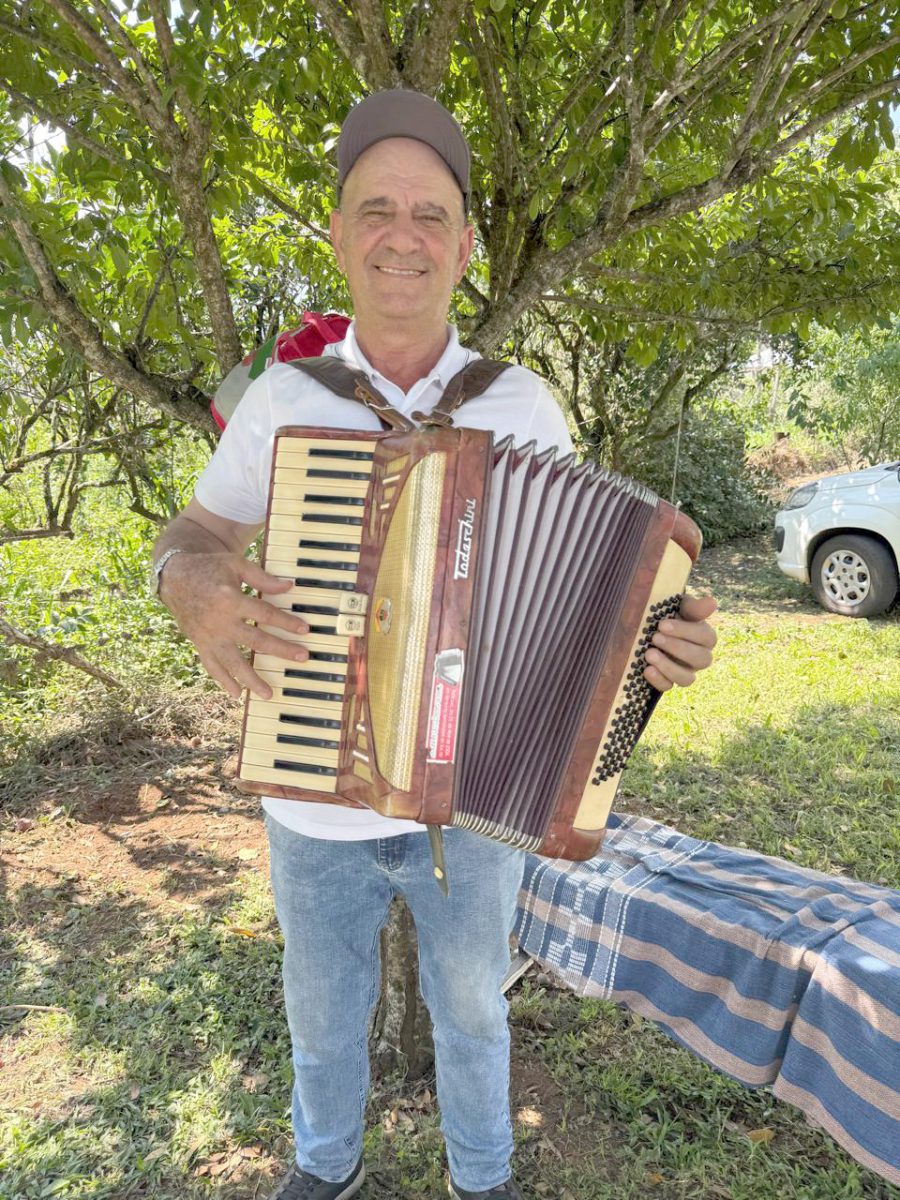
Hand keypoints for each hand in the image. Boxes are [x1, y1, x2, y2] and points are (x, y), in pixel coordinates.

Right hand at [160, 552, 307, 698]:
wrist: (175, 577)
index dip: (286, 622)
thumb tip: (288, 587)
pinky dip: (223, 681)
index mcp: (230, 599)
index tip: (304, 630)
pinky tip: (237, 693)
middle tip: (302, 658)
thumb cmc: (209, 569)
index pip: (265, 614)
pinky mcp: (200, 644)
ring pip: (233, 662)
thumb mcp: (235, 565)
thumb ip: (261, 578)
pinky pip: (212, 666)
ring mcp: (209, 636)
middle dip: (281, 650)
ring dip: (251, 679)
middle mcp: (220, 622)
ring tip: (268, 693)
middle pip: (255, 640)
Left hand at [643, 593, 716, 691]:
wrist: (648, 625)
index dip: (686, 632)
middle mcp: (700, 657)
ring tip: (649, 654)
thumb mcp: (679, 606)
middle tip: (655, 637)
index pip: (706, 638)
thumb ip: (694, 607)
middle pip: (701, 660)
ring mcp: (685, 671)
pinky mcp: (668, 681)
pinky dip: (658, 680)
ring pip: (687, 679)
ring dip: (669, 667)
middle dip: (677, 648)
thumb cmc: (669, 613)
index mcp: (705, 637)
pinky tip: (647, 669)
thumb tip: (712, 603)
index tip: (662, 624)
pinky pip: (668, 687)